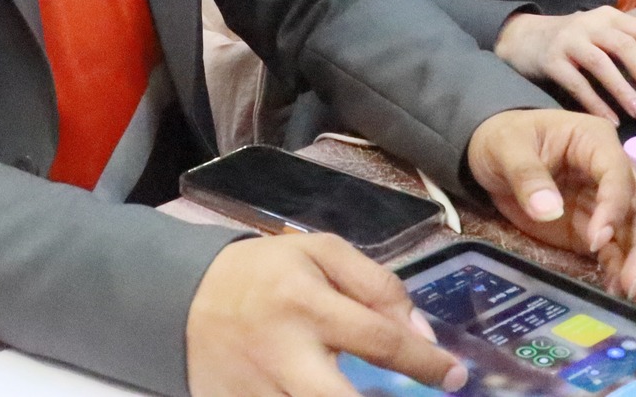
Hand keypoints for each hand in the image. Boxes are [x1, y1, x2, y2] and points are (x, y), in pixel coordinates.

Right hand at [185, 234, 465, 395]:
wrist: (180, 300)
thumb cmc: (264, 274)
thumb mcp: (318, 253)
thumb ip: (374, 283)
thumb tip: (419, 332)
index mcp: (306, 304)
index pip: (379, 339)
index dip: (425, 364)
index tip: (455, 377)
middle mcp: (284, 354)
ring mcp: (260, 391)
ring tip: (365, 392)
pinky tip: (322, 395)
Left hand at [466, 108, 635, 305]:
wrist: (492, 153)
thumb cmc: (503, 138)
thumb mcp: (507, 147)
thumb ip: (527, 175)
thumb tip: (549, 211)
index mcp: (595, 141)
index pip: (618, 173)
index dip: (614, 206)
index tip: (597, 239)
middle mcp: (612, 171)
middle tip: (633, 282)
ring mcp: (606, 203)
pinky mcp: (595, 229)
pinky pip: (618, 251)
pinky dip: (623, 272)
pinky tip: (622, 296)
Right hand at [494, 8, 635, 122]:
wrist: (523, 37)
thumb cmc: (573, 43)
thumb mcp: (602, 37)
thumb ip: (628, 52)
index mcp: (613, 17)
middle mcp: (592, 23)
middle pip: (626, 46)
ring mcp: (570, 40)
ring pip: (602, 63)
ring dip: (623, 90)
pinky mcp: (551, 59)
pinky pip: (576, 83)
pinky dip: (595, 103)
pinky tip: (610, 121)